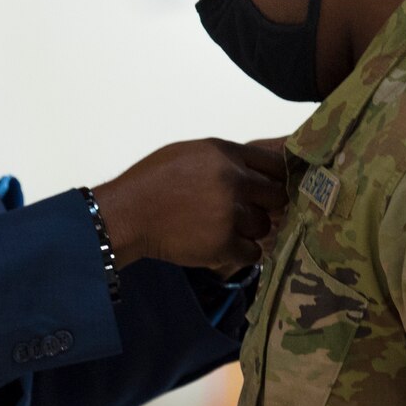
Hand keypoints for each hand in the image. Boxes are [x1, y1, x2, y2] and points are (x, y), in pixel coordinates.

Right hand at [92, 138, 286, 275]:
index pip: (274, 163)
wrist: (128, 214)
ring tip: (226, 229)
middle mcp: (234, 181)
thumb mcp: (191, 154)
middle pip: (276, 196)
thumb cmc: (153, 180)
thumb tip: (254, 172)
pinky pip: (252, 252)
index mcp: (226, 154)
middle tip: (247, 212)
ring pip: (264, 226)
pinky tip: (223, 245)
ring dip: (250, 230)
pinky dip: (241, 252)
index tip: (270, 187)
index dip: (277, 177)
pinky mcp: (224, 244)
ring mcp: (230, 214)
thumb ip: (225, 159)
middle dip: (265, 205)